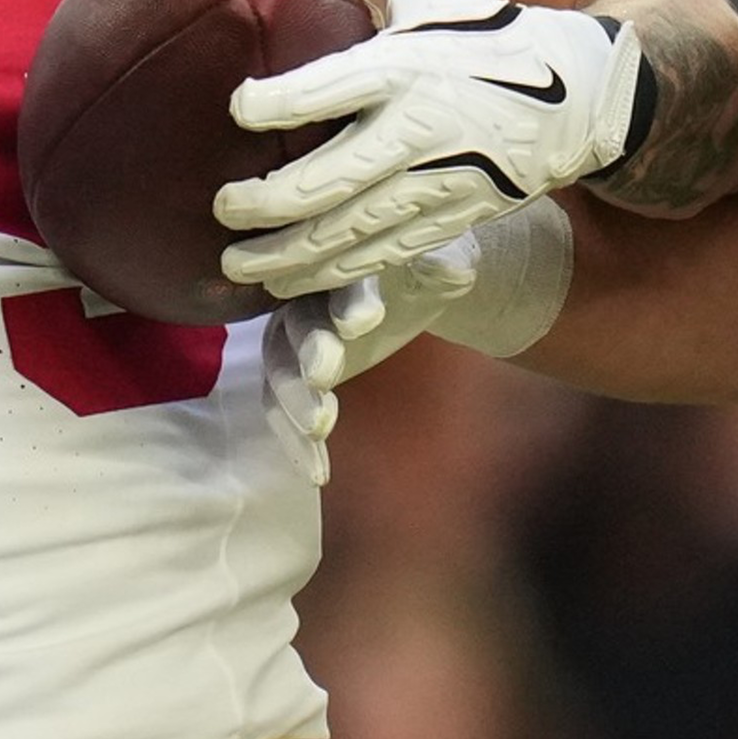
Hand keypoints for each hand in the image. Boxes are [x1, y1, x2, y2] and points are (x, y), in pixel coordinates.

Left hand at [216, 0, 642, 294]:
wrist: (578, 93)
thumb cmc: (481, 27)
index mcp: (407, 65)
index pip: (335, 85)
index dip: (281, 101)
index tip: (236, 107)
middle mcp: (422, 127)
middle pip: (336, 175)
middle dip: (271, 201)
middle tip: (222, 206)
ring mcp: (441, 180)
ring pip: (356, 231)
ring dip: (293, 256)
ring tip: (236, 266)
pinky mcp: (454, 217)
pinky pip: (386, 255)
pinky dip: (335, 276)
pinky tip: (288, 284)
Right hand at [260, 197, 577, 484]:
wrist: (413, 289)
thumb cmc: (424, 273)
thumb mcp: (442, 267)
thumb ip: (443, 273)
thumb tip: (456, 272)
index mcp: (343, 266)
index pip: (342, 281)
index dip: (350, 300)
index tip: (366, 322)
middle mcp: (306, 298)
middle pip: (300, 325)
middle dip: (311, 350)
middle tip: (325, 375)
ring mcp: (292, 338)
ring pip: (281, 370)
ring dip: (296, 400)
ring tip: (319, 429)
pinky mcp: (291, 375)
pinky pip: (281, 410)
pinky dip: (295, 441)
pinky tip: (319, 472)